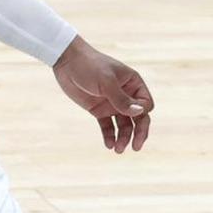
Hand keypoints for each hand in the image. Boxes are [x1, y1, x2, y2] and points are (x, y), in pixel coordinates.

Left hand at [52, 36, 153, 152]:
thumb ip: (121, 99)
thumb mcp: (106, 82)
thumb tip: (140, 112)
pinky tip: (109, 145)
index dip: (142, 113)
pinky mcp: (99, 110)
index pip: (145, 104)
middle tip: (136, 147)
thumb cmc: (90, 66)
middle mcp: (125, 95)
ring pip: (123, 125)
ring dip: (123, 138)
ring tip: (118, 150)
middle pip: (138, 118)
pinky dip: (109, 136)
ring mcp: (112, 103)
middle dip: (138, 133)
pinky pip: (107, 126)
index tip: (132, 116)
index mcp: (133, 84)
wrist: (67, 62)